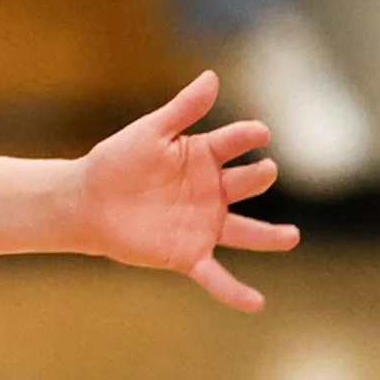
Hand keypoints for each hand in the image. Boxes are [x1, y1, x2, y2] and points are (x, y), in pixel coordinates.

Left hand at [74, 71, 298, 312]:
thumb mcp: (149, 132)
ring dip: (269, 237)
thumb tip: (213, 77)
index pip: (236, 142)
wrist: (87, 200)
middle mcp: (213, 190)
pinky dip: (234, 291)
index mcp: (206, 156)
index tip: (259, 134)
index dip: (249, 137)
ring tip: (292, 237)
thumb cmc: (117, 161)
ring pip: (245, 231)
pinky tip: (256, 303)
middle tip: (265, 171)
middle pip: (246, 184)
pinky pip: (216, 274)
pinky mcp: (187, 253)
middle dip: (257, 177)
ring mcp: (204, 223)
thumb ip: (182, 110)